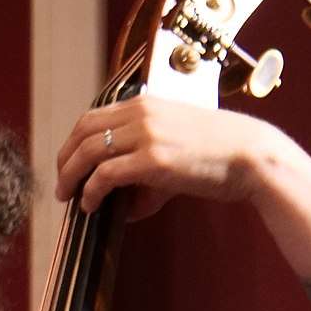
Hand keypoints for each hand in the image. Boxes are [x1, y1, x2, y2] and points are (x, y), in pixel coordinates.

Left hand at [56, 97, 268, 220]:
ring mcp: (146, 134)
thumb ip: (144, 170)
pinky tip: (90, 206)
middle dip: (64, 160)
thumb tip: (120, 204)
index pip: (92, 117)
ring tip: (69, 199)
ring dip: (71, 177)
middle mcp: (141, 113)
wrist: (249, 155)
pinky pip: (106, 175)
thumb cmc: (217, 154)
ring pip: (89, 152)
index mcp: (144, 104)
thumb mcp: (175, 148)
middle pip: (82, 132)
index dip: (72, 143)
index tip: (67, 165)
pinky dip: (91, 191)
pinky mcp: (153, 160)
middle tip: (61, 186)